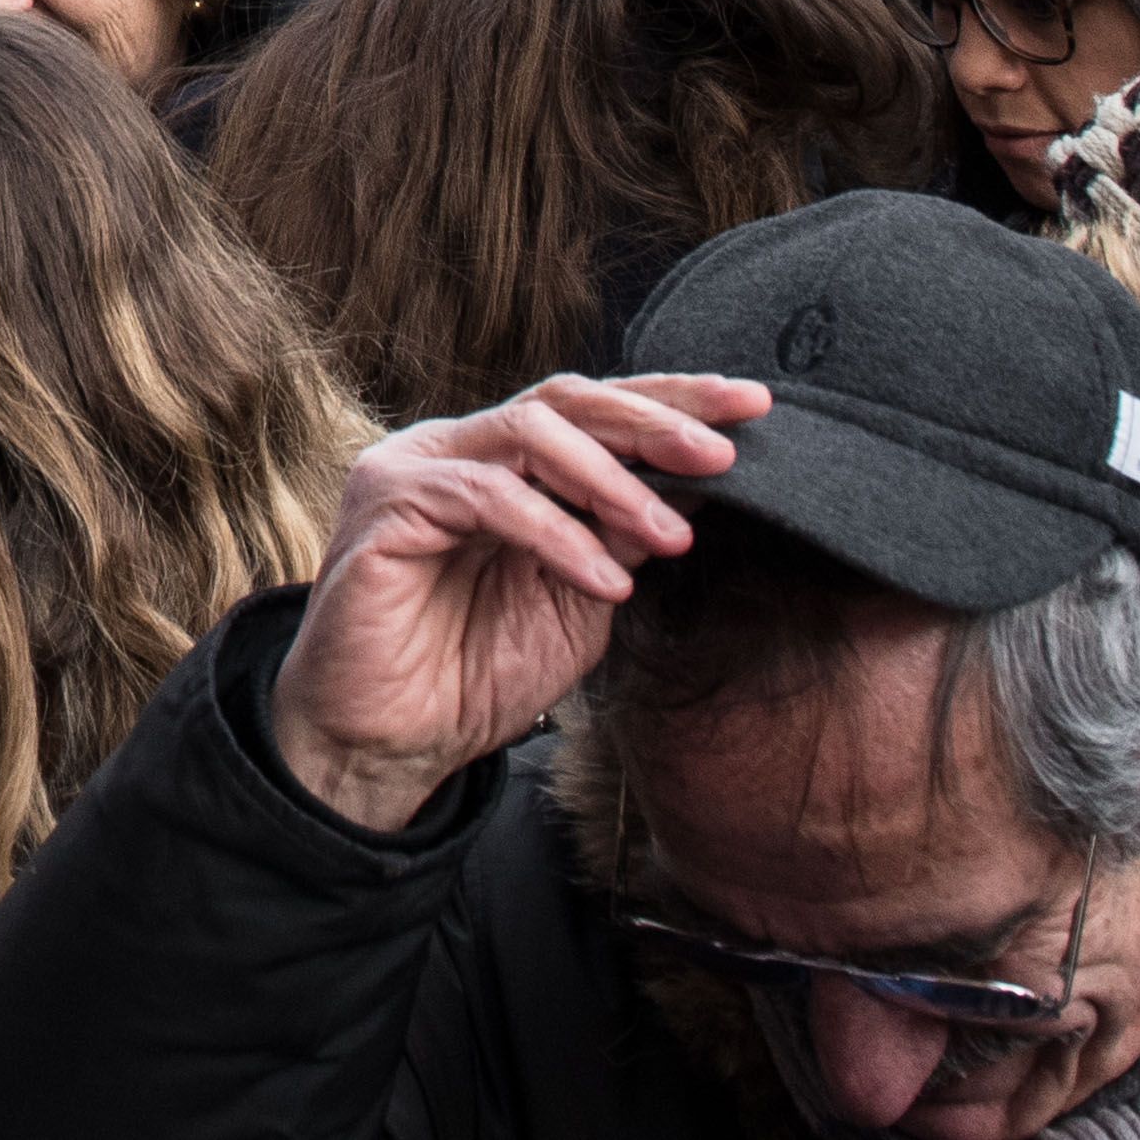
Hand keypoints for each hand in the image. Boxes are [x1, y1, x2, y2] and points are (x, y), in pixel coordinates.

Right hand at [265, 372, 767, 833]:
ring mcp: (417, 467)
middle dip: (653, 419)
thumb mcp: (580, 602)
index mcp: (503, 464)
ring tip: (671, 534)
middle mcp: (458, 449)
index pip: (592, 411)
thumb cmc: (475, 673)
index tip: (752, 409)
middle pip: (565, 398)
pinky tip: (605, 580)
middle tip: (720, 452)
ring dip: (613, 480)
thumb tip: (694, 488)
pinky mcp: (387, 501)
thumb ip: (622, 540)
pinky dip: (558, 533)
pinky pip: (488, 495)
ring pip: (530, 432)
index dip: (671, 402)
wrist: (391, 741)